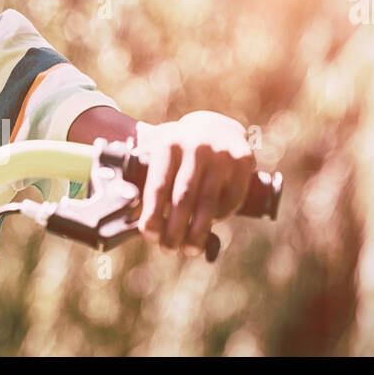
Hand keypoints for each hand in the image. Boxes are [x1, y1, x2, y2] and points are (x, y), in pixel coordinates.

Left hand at [134, 111, 255, 255]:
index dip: (154, 214)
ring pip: (209, 201)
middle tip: (168, 249)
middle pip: (184, 197)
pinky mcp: (243, 160)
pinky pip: (232, 197)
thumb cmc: (179, 151)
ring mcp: (221, 153)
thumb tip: (130, 218)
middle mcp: (196, 146)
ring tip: (190, 249)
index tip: (149, 236)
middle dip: (175, 228)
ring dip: (198, 231)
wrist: (216, 125)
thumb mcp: (160, 155)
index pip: (158, 185)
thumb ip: (145, 180)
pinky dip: (222, 216)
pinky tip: (212, 225)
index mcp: (168, 144)